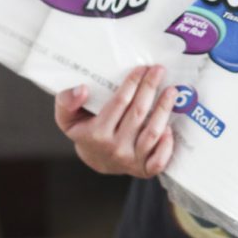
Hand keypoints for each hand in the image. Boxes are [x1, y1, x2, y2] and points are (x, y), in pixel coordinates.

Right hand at [54, 65, 177, 176]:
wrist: (97, 159)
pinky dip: (167, 145)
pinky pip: (159, 161)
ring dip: (164, 110)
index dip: (132, 83)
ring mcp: (130, 160)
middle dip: (150, 88)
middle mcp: (115, 147)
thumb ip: (66, 101)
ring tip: (171, 90)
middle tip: (159, 70)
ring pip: (151, 133)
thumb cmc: (84, 131)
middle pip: (138, 113)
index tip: (141, 68)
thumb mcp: (67, 117)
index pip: (119, 103)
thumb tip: (82, 89)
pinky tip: (170, 127)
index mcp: (97, 133)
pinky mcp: (144, 169)